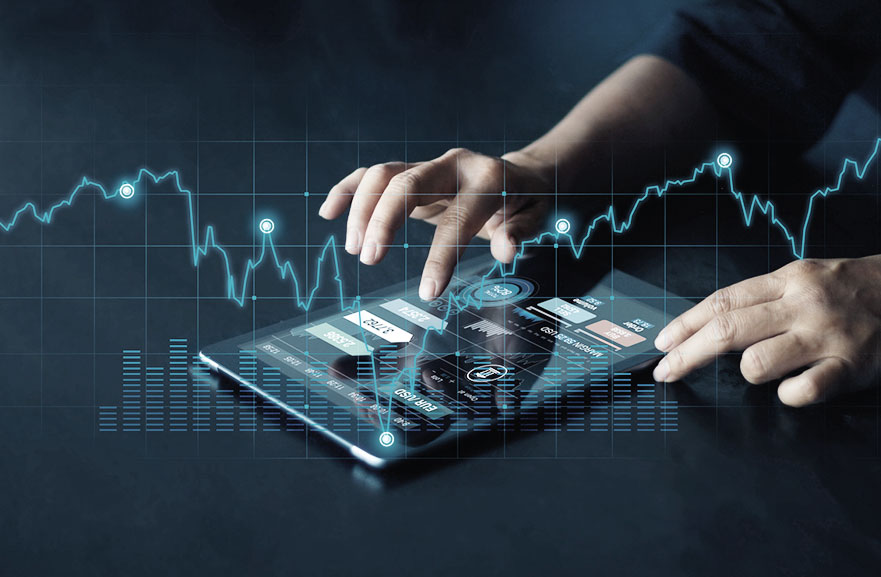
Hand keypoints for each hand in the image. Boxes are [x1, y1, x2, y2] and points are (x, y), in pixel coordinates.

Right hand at [318, 148, 552, 300]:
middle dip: (384, 220)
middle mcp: (453, 165)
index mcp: (488, 179)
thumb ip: (520, 231)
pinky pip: (372, 175)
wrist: (517, 174)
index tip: (427, 291)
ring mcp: (429, 165)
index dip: (442, 255)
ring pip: (384, 175)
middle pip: (408, 183)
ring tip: (354, 249)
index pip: (458, 217)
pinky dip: (349, 190)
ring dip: (363, 210)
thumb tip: (506, 250)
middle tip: (369, 258)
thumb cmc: (525, 202)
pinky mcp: (411, 171)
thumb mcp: (536, 216)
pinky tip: (329, 212)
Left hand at [652, 256, 880, 405]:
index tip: (663, 344)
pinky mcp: (850, 367)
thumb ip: (760, 299)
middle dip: (687, 355)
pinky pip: (802, 391)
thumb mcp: (803, 278)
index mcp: (787, 280)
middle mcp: (802, 305)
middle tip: (666, 371)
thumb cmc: (848, 291)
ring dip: (748, 373)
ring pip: (757, 364)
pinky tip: (793, 388)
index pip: (721, 303)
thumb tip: (706, 325)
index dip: (684, 325)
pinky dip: (788, 396)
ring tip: (763, 369)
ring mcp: (825, 336)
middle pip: (727, 332)